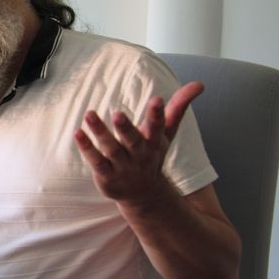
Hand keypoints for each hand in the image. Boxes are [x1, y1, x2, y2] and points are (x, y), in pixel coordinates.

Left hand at [73, 81, 203, 202]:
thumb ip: (178, 107)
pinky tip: (78, 133)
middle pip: (133, 140)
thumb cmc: (153, 154)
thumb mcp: (167, 132)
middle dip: (126, 128)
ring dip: (100, 132)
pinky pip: (96, 162)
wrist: (144, 194)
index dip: (157, 114)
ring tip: (89, 114)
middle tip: (117, 113)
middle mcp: (139, 155)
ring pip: (111, 149)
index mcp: (154, 143)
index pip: (158, 127)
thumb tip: (199, 84)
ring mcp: (123, 167)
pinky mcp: (107, 176)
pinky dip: (87, 148)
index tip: (157, 99)